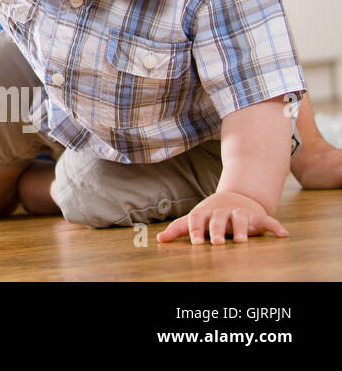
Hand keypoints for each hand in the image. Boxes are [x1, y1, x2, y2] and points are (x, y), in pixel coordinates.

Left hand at [156, 191, 288, 244]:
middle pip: (218, 219)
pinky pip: (268, 221)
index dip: (196, 230)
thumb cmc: (211, 214)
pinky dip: (276, 227)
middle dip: (216, 230)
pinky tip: (283, 235)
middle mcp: (222, 212)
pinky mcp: (257, 217)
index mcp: (205, 213)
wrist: (236, 198)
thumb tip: (160, 239)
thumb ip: (179, 228)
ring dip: (241, 229)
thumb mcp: (196, 219)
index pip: (197, 219)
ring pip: (240, 218)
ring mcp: (240, 213)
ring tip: (242, 241)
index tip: (195, 242)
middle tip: (215, 243)